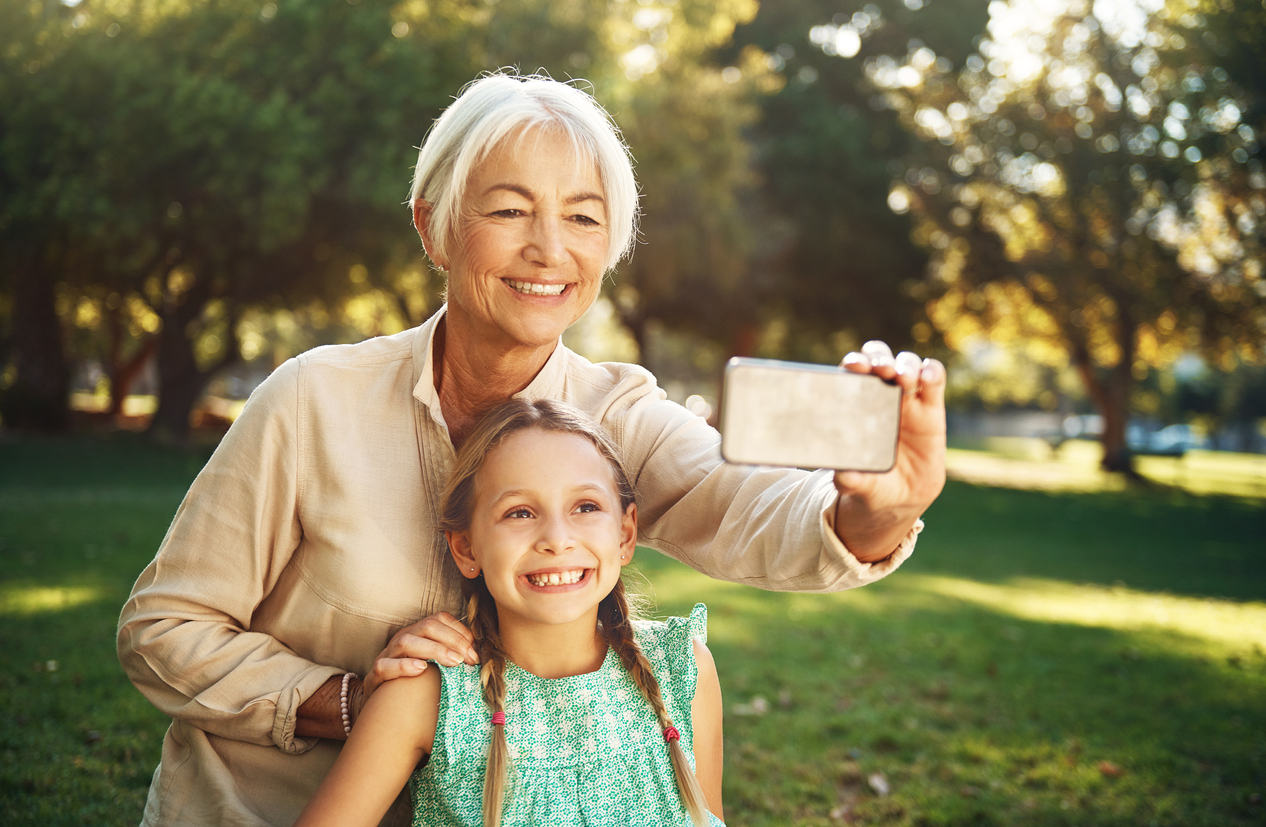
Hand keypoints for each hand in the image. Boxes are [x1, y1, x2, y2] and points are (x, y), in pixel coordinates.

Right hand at [361, 612, 477, 700]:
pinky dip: (403, 666)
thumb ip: (453, 658)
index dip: (460, 632)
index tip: (476, 652)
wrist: (381, 709)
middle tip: (469, 659)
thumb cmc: (414, 685)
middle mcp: (402, 639)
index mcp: (417, 633)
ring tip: (453, 662)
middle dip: (452, 640)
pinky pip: (385, 666)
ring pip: (406, 641)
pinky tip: (421, 669)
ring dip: (433, 650)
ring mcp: (386, 656)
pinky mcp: (374, 676)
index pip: (440, 620)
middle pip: (426, 627)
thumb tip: (481, 658)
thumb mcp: (435, 667)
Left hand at [834, 341, 946, 560]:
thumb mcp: (860, 485)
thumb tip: (842, 476)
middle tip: (880, 369)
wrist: (902, 497)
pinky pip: (934, 379)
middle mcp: (880, 395)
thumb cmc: (872, 483)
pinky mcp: (932, 407)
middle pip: (879, 358)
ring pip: (907, 364)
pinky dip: (932, 372)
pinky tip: (927, 377)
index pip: (853, 373)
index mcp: (855, 405)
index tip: (854, 367)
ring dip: (906, 364)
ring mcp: (908, 398)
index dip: (854, 363)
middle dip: (879, 356)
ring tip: (903, 378)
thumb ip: (851, 480)